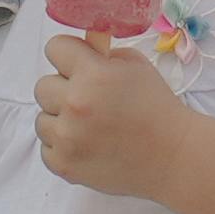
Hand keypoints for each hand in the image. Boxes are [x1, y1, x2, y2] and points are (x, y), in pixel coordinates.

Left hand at [32, 32, 209, 203]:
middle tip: (89, 100)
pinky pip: (46, 148)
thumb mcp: (136, 66)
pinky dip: (62, 146)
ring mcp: (67, 138)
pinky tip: (86, 145)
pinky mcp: (64, 165)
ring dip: (60, 120)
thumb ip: (103, 54)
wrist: (173, 156)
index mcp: (93, 75)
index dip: (68, 55)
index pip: (55, 48)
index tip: (78, 65)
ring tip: (89, 126)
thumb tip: (81, 50)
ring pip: (41, 119)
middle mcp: (74, 104)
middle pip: (43, 86)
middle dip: (63, 89)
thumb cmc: (157, 108)